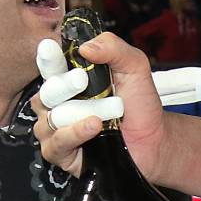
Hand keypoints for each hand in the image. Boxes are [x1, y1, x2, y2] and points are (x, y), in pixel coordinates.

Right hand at [32, 34, 171, 183]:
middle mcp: (58, 103)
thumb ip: (114, 48)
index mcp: (70, 79)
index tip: (48, 48)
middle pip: (46, 93)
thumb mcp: (134, 67)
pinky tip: (94, 126)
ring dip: (79, 113)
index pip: (51, 65)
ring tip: (108, 111)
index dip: (47, 57)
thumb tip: (85, 47)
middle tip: (82, 81)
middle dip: (63, 86)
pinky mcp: (61, 153)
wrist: (154, 140)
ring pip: (51, 119)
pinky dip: (75, 133)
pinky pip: (56, 143)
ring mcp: (57, 129)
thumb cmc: (139, 104)